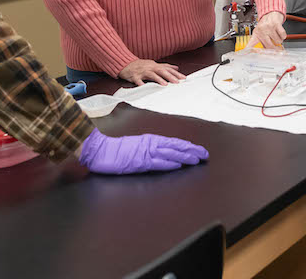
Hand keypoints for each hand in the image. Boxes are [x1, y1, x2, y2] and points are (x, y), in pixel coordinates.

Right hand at [78, 130, 208, 174]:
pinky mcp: (139, 161)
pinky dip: (169, 163)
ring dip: (185, 156)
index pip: (174, 143)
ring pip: (170, 153)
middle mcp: (150, 144)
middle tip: (205, 155)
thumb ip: (148, 151)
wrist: (100, 150)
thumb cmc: (116, 151)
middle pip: (176, 146)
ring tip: (197, 159)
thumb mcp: (136, 148)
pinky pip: (157, 162)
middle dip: (192, 150)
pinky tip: (179, 165)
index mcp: (150, 140)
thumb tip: (162, 156)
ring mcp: (145, 152)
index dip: (188, 147)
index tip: (199, 150)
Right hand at [119, 59, 184, 86]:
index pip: (167, 69)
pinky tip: (144, 87)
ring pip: (151, 74)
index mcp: (155, 65)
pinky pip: (137, 80)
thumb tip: (176, 67)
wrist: (125, 63)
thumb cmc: (141, 65)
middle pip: (161, 71)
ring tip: (165, 85)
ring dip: (158, 79)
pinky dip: (140, 83)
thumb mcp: (153, 64)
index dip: (176, 73)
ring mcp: (142, 71)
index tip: (183, 78)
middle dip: (170, 76)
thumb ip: (165, 66)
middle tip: (177, 82)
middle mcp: (150, 67)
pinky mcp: (134, 75)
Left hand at [247, 11, 286, 49]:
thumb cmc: (266, 24)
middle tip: (277, 48)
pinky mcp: (276, 24)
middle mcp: (261, 30)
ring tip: (276, 35)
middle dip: (275, 48)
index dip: (248, 49)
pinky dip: (283, 36)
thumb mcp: (260, 32)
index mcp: (256, 34)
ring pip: (278, 41)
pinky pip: (282, 35)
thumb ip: (263, 42)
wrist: (271, 13)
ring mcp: (269, 27)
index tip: (246, 53)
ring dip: (279, 40)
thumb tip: (268, 52)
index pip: (251, 43)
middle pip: (269, 46)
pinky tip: (280, 33)